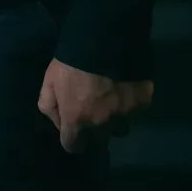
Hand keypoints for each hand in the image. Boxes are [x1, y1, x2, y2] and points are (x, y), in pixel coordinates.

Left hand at [38, 58, 152, 153]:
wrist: (103, 43)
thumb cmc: (71, 63)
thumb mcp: (49, 82)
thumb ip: (49, 106)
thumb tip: (60, 121)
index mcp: (77, 121)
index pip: (73, 147)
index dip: (72, 140)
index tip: (74, 130)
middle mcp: (102, 125)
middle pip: (99, 140)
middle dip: (94, 131)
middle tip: (93, 111)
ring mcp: (125, 115)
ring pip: (121, 128)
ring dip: (115, 120)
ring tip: (111, 103)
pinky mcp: (142, 104)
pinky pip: (136, 112)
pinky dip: (130, 105)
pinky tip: (125, 90)